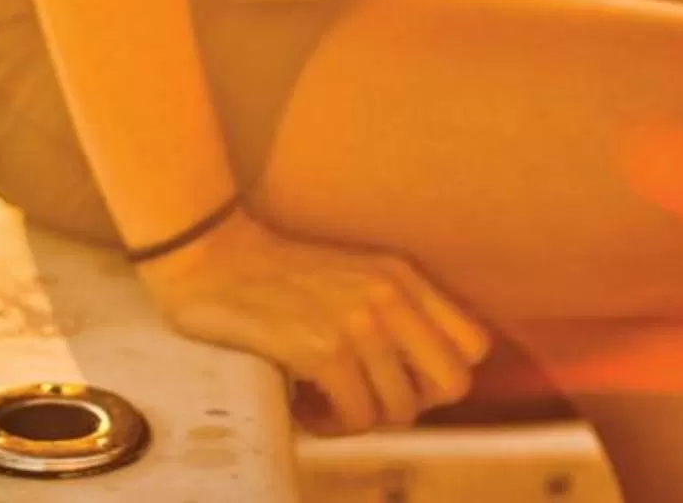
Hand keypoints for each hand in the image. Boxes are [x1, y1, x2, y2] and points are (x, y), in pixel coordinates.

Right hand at [137, 210, 490, 434]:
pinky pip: (356, 417)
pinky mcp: (322, 348)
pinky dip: (330, 425)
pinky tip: (305, 404)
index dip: (439, 374)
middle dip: (410, 403)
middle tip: (367, 395)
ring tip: (326, 399)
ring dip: (361, 417)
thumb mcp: (353, 274)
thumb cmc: (276, 275)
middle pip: (451, 384)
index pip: (473, 345)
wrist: (209, 257)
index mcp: (402, 275)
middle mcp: (390, 295)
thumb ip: (394, 310)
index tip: (399, 376)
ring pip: (399, 410)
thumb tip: (421, 378)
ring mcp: (358, 321)